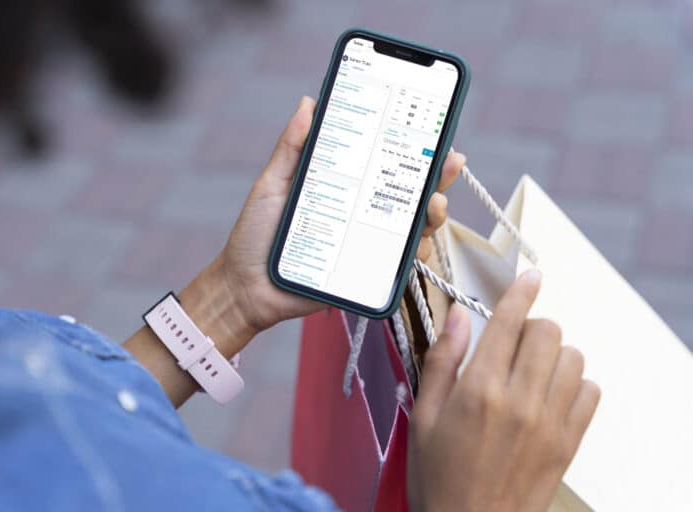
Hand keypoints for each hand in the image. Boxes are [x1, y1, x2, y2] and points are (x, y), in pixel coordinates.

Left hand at [218, 96, 465, 334]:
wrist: (246, 287)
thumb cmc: (255, 235)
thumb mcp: (273, 185)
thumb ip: (291, 148)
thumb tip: (309, 103)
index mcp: (344, 188)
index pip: (384, 163)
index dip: (411, 147)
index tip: (432, 130)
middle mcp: (361, 213)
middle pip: (409, 192)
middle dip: (437, 176)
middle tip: (447, 162)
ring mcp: (367, 243)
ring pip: (414, 227)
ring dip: (433, 213)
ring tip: (432, 203)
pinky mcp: (366, 273)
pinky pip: (401, 265)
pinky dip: (416, 252)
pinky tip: (418, 242)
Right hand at [408, 270, 600, 511]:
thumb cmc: (439, 476)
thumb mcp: (423, 416)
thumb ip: (441, 361)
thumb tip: (456, 317)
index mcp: (479, 389)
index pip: (509, 321)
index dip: (521, 291)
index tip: (530, 277)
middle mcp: (520, 400)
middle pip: (548, 331)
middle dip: (531, 326)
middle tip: (512, 344)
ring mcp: (550, 422)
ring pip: (573, 357)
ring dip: (554, 354)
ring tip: (531, 371)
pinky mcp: (569, 442)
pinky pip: (591, 392)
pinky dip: (575, 384)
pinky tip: (549, 395)